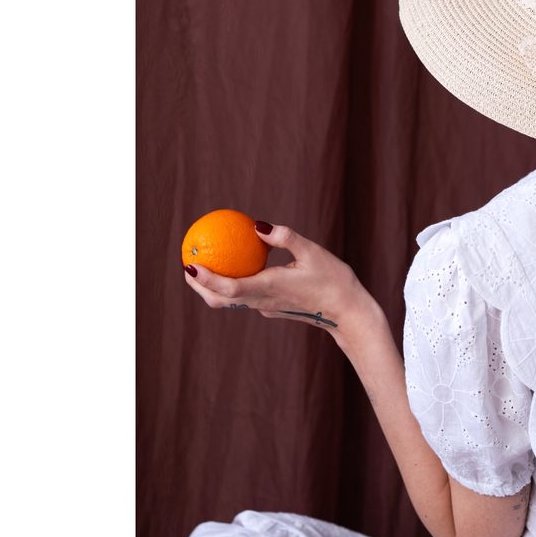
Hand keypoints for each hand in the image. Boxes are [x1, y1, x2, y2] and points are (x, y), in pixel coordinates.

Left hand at [182, 221, 378, 344]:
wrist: (347, 312)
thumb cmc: (334, 280)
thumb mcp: (313, 253)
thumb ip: (285, 237)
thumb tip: (257, 224)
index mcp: (270, 288)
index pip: (229, 287)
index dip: (206, 279)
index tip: (189, 265)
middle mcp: (263, 301)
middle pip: (221, 300)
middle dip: (200, 286)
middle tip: (188, 265)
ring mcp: (267, 308)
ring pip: (231, 301)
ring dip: (213, 287)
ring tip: (204, 267)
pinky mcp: (273, 308)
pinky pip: (247, 297)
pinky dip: (234, 285)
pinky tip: (239, 268)